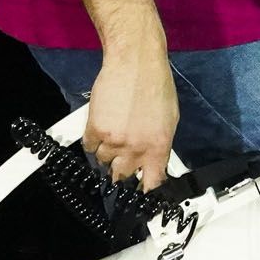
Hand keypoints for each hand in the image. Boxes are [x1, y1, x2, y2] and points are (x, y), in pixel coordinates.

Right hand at [84, 51, 178, 190]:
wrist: (135, 62)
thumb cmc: (156, 85)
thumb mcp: (170, 120)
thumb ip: (160, 145)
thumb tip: (154, 162)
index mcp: (158, 147)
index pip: (151, 184)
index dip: (144, 192)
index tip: (141, 197)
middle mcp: (136, 148)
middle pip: (121, 177)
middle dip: (121, 171)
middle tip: (122, 159)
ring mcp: (114, 140)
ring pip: (103, 162)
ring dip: (107, 153)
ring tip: (114, 133)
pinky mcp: (95, 128)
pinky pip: (89, 146)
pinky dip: (93, 140)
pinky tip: (102, 126)